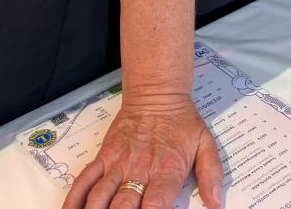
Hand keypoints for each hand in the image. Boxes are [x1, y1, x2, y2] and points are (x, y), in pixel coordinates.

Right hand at [62, 96, 223, 208]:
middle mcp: (139, 169)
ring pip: (99, 196)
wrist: (157, 93)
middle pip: (123, 206)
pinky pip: (84, 180)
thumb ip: (212, 175)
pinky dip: (74, 199)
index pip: (155, 204)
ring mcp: (118, 163)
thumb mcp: (206, 143)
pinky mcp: (104, 157)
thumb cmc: (181, 122)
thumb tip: (217, 204)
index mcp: (166, 170)